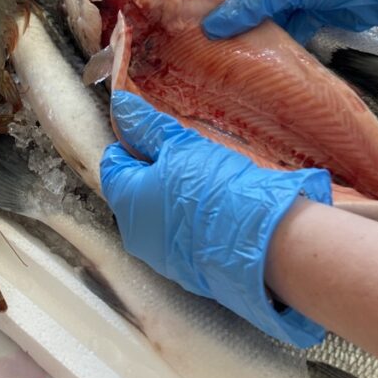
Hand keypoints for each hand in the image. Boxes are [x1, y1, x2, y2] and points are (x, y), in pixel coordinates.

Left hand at [101, 89, 331, 346]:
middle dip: (157, 167)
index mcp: (126, 202)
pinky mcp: (192, 270)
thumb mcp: (181, 147)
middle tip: (186, 150)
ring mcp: (165, 258)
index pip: (113, 164)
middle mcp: (138, 235)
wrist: (263, 245)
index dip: (132, 141)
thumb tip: (121, 107)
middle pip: (137, 189)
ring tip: (207, 175)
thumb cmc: (215, 190)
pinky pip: (185, 235)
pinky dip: (194, 218)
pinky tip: (217, 205)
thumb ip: (148, 127)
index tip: (156, 131)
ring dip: (177, 193)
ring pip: (161, 213)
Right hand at [203, 0, 377, 43]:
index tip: (213, 22)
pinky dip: (284, 39)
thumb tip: (210, 28)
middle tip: (225, 46)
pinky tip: (271, 55)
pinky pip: (293, 25)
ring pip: (274, 13)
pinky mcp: (319, 9)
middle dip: (243, 18)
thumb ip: (247, 6)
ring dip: (263, 31)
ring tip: (244, 55)